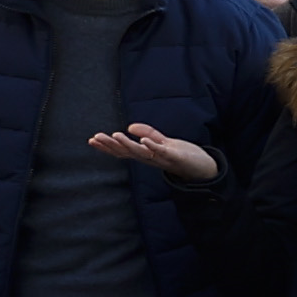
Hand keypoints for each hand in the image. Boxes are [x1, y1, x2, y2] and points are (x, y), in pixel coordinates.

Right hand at [92, 121, 227, 184]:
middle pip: (128, 152)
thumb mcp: (164, 143)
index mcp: (146, 155)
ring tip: (115, 135)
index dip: (107, 147)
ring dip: (128, 145)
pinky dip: (152, 146)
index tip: (91, 140)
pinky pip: (162, 152)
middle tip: (95, 138)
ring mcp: (163, 159)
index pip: (123, 151)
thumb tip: (130, 127)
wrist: (205, 169)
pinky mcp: (176, 157)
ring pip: (142, 153)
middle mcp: (151, 159)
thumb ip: (149, 134)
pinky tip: (143, 140)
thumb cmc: (183, 156)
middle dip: (110, 146)